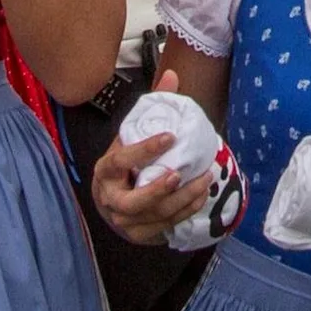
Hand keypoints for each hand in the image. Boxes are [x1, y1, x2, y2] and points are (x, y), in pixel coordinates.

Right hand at [89, 73, 214, 245]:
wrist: (111, 199)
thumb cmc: (125, 164)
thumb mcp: (131, 135)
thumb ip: (151, 106)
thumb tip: (172, 76)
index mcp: (106, 170)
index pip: (121, 161)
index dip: (145, 150)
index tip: (171, 137)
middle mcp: (111, 198)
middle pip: (132, 202)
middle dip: (158, 190)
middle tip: (180, 173)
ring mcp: (124, 220)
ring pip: (154, 216)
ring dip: (182, 200)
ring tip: (204, 180)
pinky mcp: (139, 234)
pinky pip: (165, 225)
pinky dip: (185, 211)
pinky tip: (200, 195)